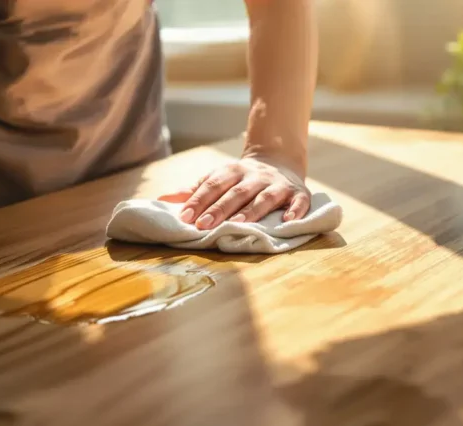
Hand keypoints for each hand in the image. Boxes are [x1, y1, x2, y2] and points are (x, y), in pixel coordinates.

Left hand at [158, 156, 310, 229]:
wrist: (279, 163)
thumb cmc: (240, 180)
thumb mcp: (218, 180)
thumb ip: (193, 191)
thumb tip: (162, 199)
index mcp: (232, 171)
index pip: (213, 185)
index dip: (198, 200)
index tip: (185, 216)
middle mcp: (255, 176)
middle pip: (236, 192)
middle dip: (219, 209)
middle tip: (204, 225)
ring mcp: (277, 184)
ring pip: (264, 197)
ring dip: (251, 211)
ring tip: (238, 224)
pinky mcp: (298, 193)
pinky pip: (299, 201)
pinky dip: (295, 210)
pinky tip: (287, 220)